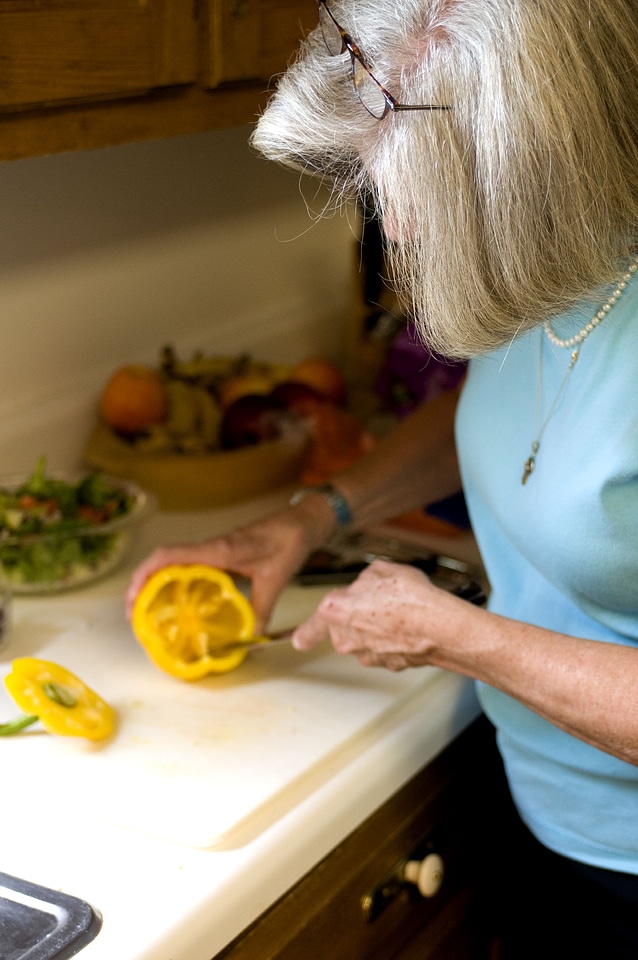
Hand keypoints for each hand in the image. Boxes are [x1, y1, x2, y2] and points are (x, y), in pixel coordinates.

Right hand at [125, 498, 334, 630]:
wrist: (301, 523)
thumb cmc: (288, 542)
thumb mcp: (275, 581)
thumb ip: (261, 611)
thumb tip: (251, 641)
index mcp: (218, 549)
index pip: (170, 555)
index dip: (146, 573)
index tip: (133, 596)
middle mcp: (211, 547)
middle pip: (163, 559)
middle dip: (142, 582)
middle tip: (134, 612)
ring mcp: (214, 548)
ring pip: (173, 560)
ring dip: (155, 580)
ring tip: (146, 607)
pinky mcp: (220, 552)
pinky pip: (188, 563)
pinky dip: (174, 578)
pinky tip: (176, 598)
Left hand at [292, 559, 457, 670]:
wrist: (440, 627)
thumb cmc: (411, 598)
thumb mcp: (382, 571)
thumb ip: (365, 578)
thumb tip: (367, 584)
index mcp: (335, 611)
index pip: (311, 627)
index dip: (305, 633)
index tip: (298, 640)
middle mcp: (346, 638)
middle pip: (344, 629)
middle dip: (358, 617)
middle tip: (380, 603)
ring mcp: (366, 655)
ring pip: (365, 640)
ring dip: (377, 629)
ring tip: (400, 612)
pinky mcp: (386, 665)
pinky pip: (384, 649)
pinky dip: (394, 639)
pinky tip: (408, 626)